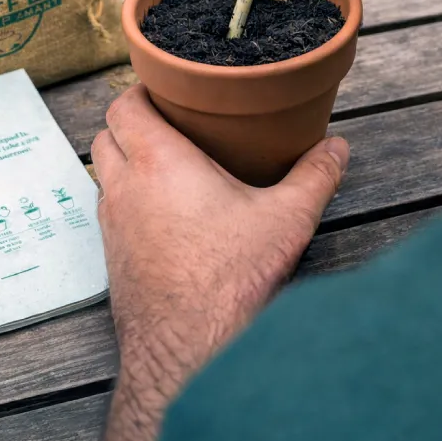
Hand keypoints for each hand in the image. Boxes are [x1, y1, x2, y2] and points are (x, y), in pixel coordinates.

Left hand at [89, 85, 347, 440]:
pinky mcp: (113, 257)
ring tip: (166, 162)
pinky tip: (163, 212)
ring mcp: (112, 224)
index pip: (122, 104)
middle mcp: (124, 187)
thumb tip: (338, 148)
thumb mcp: (285, 220)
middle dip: (130, 121)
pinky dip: (126, 198)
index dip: (139, 90)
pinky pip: (109, 210)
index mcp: (157, 160)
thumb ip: (314, 177)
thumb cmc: (230, 280)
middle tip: (169, 121)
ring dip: (124, 160)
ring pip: (103, 172)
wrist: (187, 352)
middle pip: (106, 133)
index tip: (166, 88)